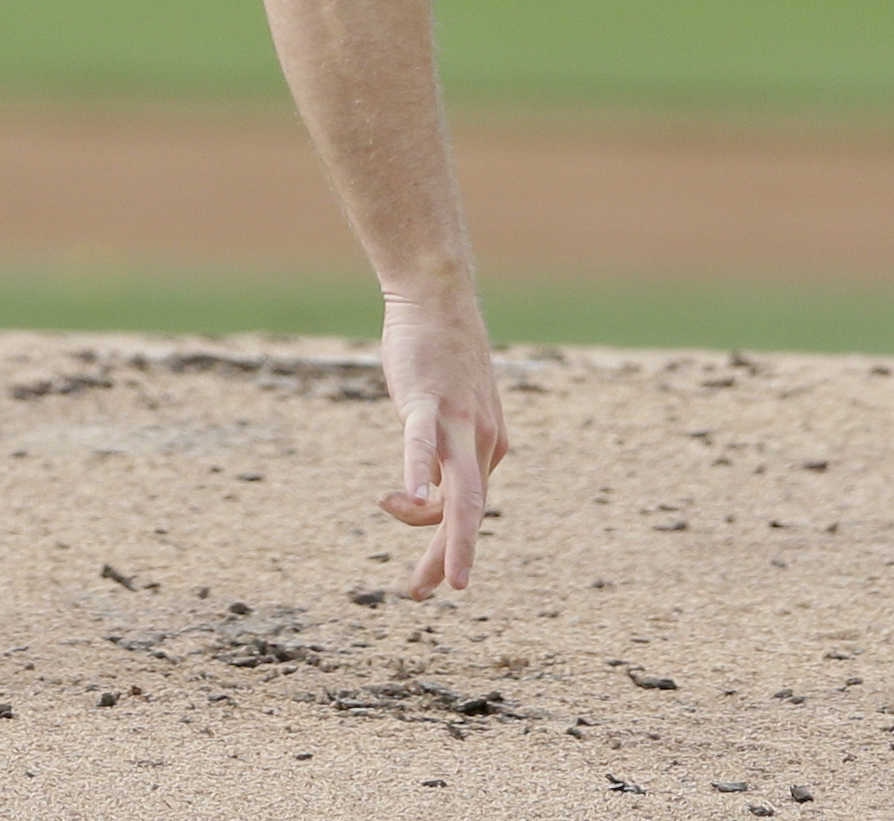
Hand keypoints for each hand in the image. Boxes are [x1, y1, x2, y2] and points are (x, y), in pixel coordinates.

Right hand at [376, 293, 508, 596]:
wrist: (439, 298)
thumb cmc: (439, 355)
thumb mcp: (447, 409)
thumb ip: (439, 448)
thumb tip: (419, 487)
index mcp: (488, 446)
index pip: (467, 508)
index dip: (446, 545)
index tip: (431, 581)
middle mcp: (482, 441)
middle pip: (469, 512)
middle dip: (452, 558)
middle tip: (432, 594)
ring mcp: (458, 423)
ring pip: (458, 494)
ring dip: (448, 541)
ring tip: (436, 581)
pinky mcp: (429, 402)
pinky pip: (423, 444)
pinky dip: (416, 471)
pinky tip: (406, 494)